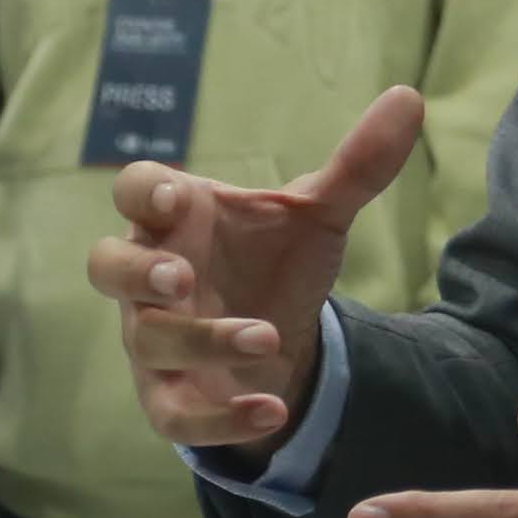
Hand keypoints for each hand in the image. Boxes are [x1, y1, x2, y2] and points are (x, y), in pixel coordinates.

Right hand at [88, 85, 426, 447]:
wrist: (280, 337)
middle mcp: (150, 279)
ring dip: (202, 341)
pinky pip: (174, 414)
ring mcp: (152, 339)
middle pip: (107, 267)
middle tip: (181, 279)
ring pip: (146, 341)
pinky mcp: (169, 397)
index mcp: (176, 219)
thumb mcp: (319, 215)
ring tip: (267, 338)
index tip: (175, 199)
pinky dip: (219, 418)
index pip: (135, 191)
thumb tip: (410, 98)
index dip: (145, 194)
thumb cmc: (275, 260)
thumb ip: (357, 165)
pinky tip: (269, 410)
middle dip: (138, 272)